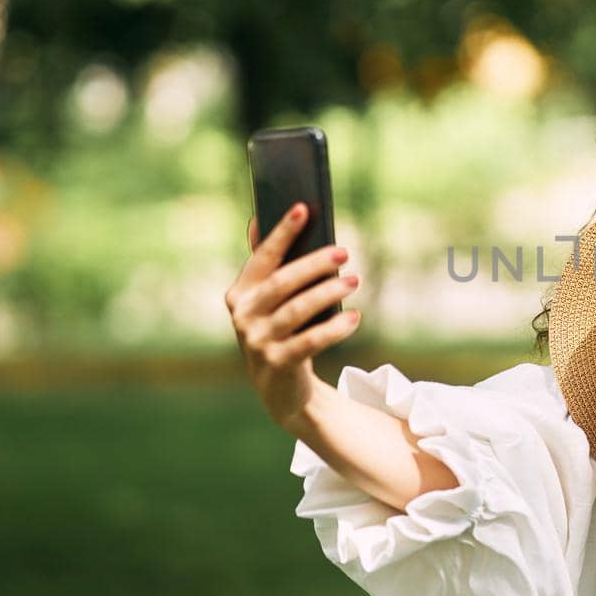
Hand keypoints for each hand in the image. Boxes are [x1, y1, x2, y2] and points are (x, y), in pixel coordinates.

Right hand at [224, 202, 361, 428]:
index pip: (263, 257)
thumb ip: (267, 264)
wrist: (278, 386)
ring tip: (355, 280)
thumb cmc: (279, 329)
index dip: (282, 232)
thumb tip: (258, 219)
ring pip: (297, 311)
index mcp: (239, 293)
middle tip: (344, 251)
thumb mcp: (269, 299)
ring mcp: (257, 342)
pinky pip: (310, 341)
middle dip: (313, 264)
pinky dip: (334, 328)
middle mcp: (243, 316)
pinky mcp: (277, 363)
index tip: (303, 208)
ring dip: (328, 293)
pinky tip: (355, 316)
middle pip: (282, 283)